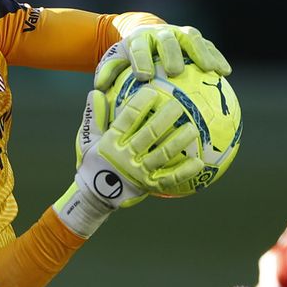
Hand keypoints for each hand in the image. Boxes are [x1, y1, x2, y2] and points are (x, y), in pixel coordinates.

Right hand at [53, 85, 201, 237]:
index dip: (140, 104)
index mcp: (111, 142)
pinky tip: (199, 163)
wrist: (95, 195)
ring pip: (162, 154)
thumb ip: (94, 116)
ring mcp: (139, 172)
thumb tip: (95, 92)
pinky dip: (184, 171)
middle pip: (148, 134)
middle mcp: (125, 157)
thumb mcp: (88, 139)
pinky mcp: (149, 185)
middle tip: (178, 105)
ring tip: (192, 128)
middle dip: (164, 119)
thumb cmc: (93, 161)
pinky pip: (169, 178)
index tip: (153, 91)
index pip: (127, 119)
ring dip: (178, 141)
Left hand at [93, 24, 231, 92]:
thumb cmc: (128, 55)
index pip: (138, 48)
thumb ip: (108, 72)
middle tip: (175, 71)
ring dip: (202, 53)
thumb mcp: (114, 61)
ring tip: (211, 70)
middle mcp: (160, 33)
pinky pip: (208, 46)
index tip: (143, 76)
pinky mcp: (195, 38)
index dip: (140, 59)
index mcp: (138, 39)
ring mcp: (179, 33)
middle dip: (171, 54)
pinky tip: (225, 72)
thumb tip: (99, 88)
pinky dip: (217, 57)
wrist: (142, 31)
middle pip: (167, 40)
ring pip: (193, 39)